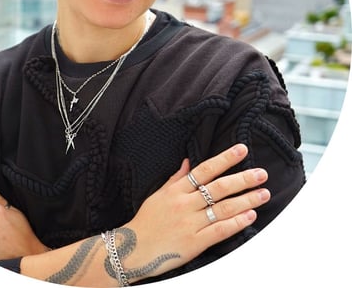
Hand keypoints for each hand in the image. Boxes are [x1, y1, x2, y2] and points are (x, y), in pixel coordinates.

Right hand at [123, 143, 269, 277]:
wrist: (134, 249)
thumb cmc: (147, 220)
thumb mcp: (158, 195)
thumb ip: (175, 179)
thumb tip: (187, 162)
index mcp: (176, 190)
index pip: (204, 170)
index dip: (224, 159)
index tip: (241, 150)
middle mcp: (185, 204)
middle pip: (218, 187)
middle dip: (242, 179)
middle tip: (261, 173)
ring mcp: (190, 223)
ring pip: (223, 208)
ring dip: (246, 200)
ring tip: (263, 193)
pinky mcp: (195, 243)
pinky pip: (219, 231)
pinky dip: (236, 223)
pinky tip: (250, 216)